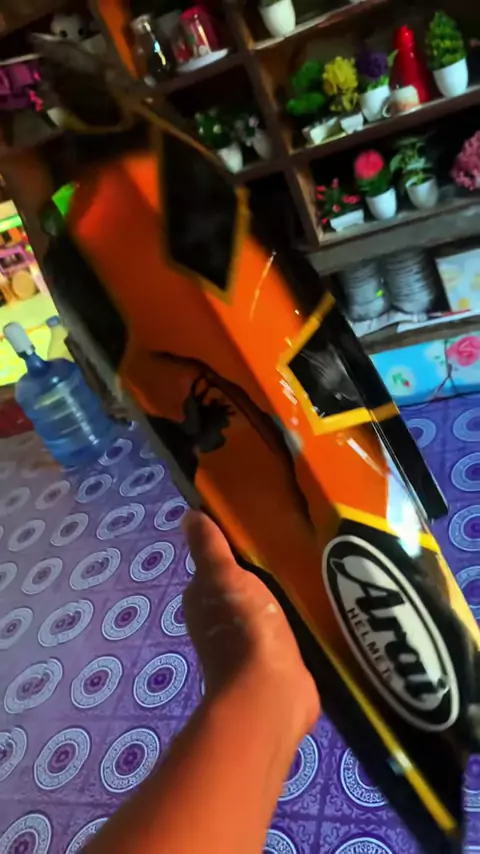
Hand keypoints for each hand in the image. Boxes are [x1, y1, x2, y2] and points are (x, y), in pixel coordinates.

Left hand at [182, 511, 319, 741]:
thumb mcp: (223, 576)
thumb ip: (208, 547)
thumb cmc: (244, 627)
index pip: (213, 564)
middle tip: (289, 545)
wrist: (271, 693)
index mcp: (201, 600)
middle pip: (236, 586)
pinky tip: (309, 606)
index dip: (232, 548)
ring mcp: (244, 643)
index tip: (259, 528)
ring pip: (258, 607)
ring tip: (304, 571)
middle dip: (257, 570)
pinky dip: (289, 618)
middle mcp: (216, 622)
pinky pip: (279, 629)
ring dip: (275, 595)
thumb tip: (186, 515)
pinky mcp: (272, 660)